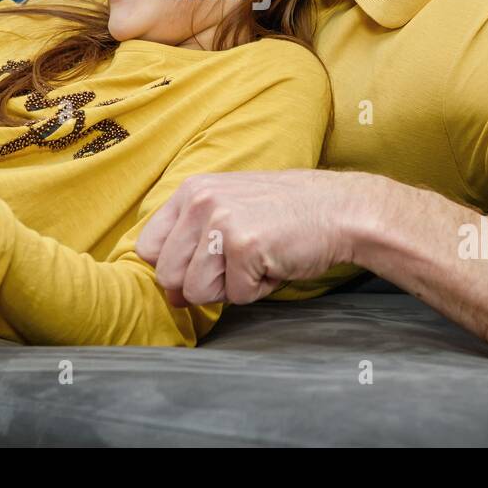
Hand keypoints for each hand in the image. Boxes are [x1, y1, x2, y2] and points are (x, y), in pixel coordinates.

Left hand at [135, 169, 363, 305]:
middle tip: (238, 263)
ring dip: (230, 288)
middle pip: (167, 276)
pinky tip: (275, 262)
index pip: (147, 248)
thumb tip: (170, 294)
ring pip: (196, 291)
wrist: (341, 209)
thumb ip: (193, 243)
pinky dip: (258, 289)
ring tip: (256, 261)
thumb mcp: (229, 210)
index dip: (173, 269)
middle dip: (202, 284)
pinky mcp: (244, 245)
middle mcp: (199, 201)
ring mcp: (220, 221)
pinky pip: (236, 296)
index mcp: (191, 190)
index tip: (203, 266)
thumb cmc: (286, 215)